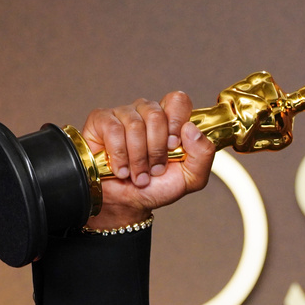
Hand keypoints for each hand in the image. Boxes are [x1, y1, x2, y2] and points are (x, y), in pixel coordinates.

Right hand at [80, 91, 215, 227]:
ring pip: (134, 124)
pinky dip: (119, 156)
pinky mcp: (101, 120)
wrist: (128, 203)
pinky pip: (113, 130)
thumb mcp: (191, 177)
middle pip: (156, 114)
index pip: (178, 101)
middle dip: (156, 150)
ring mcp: (123, 114)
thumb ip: (204, 154)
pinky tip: (121, 170)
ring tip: (138, 175)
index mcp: (171, 121)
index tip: (173, 146)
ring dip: (138, 158)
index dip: (177, 122)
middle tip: (155, 169)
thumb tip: (191, 128)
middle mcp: (147, 113)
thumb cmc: (158, 187)